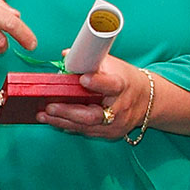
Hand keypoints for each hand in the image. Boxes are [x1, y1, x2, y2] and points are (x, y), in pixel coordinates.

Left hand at [39, 56, 154, 137]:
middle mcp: (120, 108)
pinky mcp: (109, 134)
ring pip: (85, 127)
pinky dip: (68, 125)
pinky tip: (53, 120)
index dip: (97, 83)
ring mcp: (115, 125)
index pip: (111, 85)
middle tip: (49, 106)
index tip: (83, 78)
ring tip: (42, 115)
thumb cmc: (126, 79)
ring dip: (61, 121)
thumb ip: (90, 61)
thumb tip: (66, 55)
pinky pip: (86, 132)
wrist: (147, 100)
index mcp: (123, 86)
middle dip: (68, 112)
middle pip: (92, 115)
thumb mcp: (113, 65)